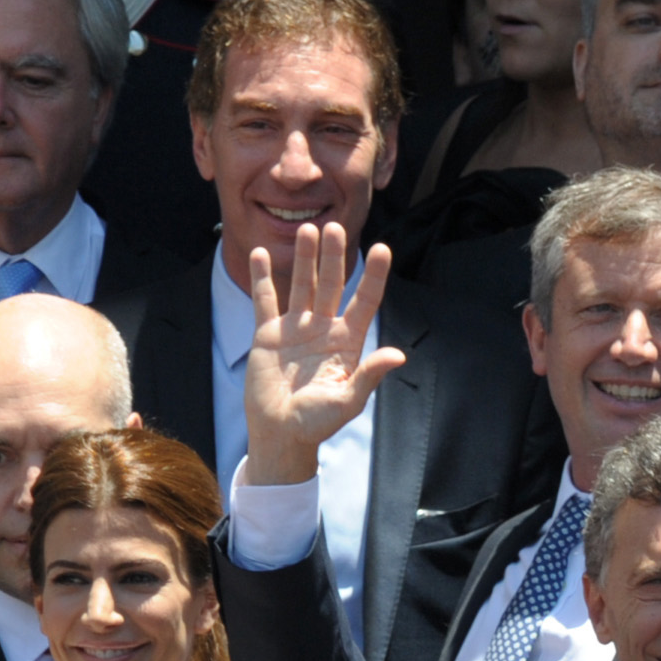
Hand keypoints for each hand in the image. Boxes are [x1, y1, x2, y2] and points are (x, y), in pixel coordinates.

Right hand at [243, 224, 403, 485]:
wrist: (280, 434)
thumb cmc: (318, 422)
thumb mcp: (348, 401)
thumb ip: (369, 375)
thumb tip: (398, 355)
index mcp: (348, 342)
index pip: (364, 302)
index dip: (374, 276)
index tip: (382, 248)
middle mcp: (324, 329)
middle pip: (332, 285)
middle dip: (335, 257)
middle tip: (335, 226)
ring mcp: (296, 329)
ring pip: (302, 285)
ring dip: (305, 259)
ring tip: (307, 230)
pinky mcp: (268, 334)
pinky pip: (266, 300)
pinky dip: (263, 277)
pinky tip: (262, 253)